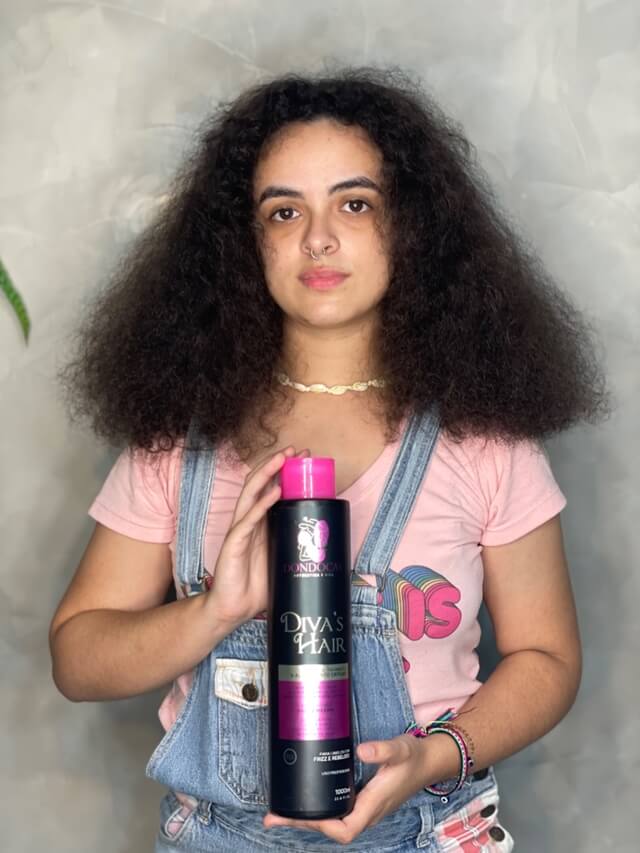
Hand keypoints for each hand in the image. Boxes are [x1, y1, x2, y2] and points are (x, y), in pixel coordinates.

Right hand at [205, 445, 307, 627]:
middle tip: (297, 450)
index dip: (286, 472)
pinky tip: (273, 492)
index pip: (272, 489)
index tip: (306, 459)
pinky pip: (247, 520)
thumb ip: (297, 548)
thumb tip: (329, 544)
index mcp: (261, 524)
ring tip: (282, 458)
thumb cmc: (257, 586)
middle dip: (278, 464)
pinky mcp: (234, 543)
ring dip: (267, 473)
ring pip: (251, 493)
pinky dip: (261, 504)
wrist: (233, 610)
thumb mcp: (283, 561)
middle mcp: (249, 521)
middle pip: (261, 484)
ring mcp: (240, 530)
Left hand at [263, 735, 429, 844]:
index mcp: (373, 805)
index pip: (344, 829)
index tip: (301, 815)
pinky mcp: (362, 801)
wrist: (428, 762)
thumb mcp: (401, 749)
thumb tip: (360, 750)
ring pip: (331, 822)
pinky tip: (304, 802)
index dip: (322, 826)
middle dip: (301, 824)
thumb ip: (383, 750)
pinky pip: (336, 812)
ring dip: (306, 819)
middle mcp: (367, 812)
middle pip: (330, 829)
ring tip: (279, 813)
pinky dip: (317, 810)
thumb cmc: (414, 758)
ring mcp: (364, 808)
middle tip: (272, 817)